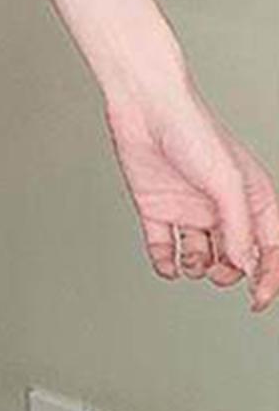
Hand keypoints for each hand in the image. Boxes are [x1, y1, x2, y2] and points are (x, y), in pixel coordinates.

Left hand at [104, 72, 278, 312]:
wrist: (144, 110)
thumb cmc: (192, 133)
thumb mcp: (226, 182)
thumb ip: (238, 226)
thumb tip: (245, 265)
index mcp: (252, 197)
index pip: (270, 246)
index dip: (268, 276)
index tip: (258, 300)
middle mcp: (222, 206)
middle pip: (236, 256)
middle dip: (231, 273)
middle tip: (219, 273)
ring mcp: (189, 209)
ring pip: (202, 256)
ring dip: (200, 269)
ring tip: (194, 263)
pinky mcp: (157, 209)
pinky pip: (164, 249)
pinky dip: (166, 264)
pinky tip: (169, 266)